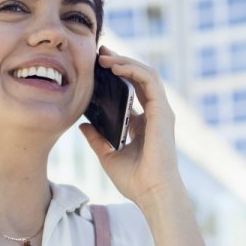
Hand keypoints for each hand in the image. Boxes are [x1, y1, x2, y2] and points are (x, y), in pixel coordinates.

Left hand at [77, 47, 182, 205]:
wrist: (152, 193)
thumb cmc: (135, 181)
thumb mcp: (108, 156)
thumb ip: (96, 139)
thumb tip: (82, 125)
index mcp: (143, 124)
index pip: (132, 91)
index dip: (118, 76)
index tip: (99, 66)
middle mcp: (154, 115)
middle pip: (139, 78)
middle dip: (120, 62)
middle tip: (100, 52)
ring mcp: (160, 112)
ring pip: (146, 74)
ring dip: (125, 62)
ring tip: (104, 56)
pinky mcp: (162, 112)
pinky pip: (149, 81)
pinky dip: (133, 70)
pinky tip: (116, 67)